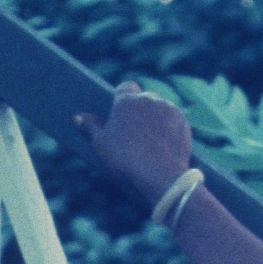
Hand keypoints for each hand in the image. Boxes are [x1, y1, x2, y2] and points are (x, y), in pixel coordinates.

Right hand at [72, 83, 192, 206]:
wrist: (160, 175)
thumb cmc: (126, 158)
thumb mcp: (101, 144)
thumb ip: (90, 127)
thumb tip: (79, 117)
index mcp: (127, 100)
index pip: (124, 88)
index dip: (121, 98)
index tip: (119, 112)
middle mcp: (150, 99)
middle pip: (143, 99)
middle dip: (139, 110)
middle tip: (132, 132)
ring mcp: (169, 109)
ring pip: (159, 109)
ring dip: (154, 119)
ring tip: (147, 141)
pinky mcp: (183, 122)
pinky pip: (173, 121)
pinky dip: (168, 129)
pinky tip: (162, 145)